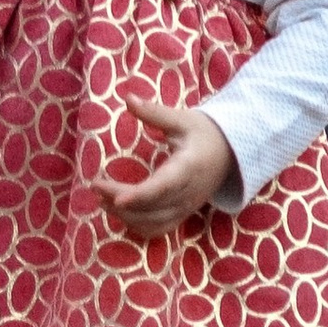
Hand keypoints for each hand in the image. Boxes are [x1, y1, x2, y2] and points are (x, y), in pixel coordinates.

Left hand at [99, 94, 236, 235]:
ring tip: (102, 198)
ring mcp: (186, 207)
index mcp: (188, 167)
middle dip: (120, 200)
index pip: (163, 186)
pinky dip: (137, 225)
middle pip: (151, 207)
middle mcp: (188, 193)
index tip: (116, 198)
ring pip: (152, 223)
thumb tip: (127, 97)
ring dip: (125, 216)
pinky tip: (120, 211)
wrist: (232, 153)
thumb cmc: (205, 133)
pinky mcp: (183, 214)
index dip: (139, 195)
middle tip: (95, 185)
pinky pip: (158, 229)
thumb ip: (154, 112)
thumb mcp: (182, 119)